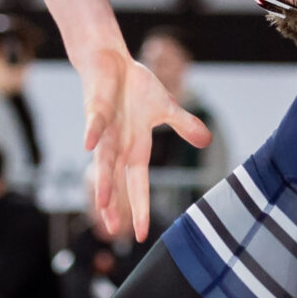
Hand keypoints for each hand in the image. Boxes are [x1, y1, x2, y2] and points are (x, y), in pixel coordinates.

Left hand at [80, 48, 211, 240]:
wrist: (112, 63)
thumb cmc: (136, 87)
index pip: (138, 181)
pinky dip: (93, 132)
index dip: (139, 206)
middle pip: (116, 177)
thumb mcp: (166, 107)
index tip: (141, 235)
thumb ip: (184, 125)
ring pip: (104, 158)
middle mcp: (119, 142)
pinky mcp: (97, 108)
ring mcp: (106, 127)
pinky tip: (88, 144)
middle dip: (115, 203)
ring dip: (104, 179)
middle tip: (113, 230)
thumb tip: (207, 141)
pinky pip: (96, 122)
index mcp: (136, 145)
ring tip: (103, 202)